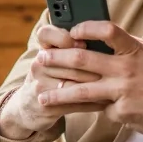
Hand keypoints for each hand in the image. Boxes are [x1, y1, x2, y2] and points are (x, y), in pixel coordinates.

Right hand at [0, 24, 104, 138]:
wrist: (28, 107)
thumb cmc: (51, 78)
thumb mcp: (54, 60)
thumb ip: (71, 49)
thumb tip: (101, 41)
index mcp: (43, 50)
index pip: (46, 34)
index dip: (64, 37)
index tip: (82, 43)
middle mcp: (38, 65)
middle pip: (69, 62)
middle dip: (94, 66)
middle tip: (113, 68)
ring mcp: (40, 86)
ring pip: (74, 84)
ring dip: (97, 86)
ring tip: (115, 86)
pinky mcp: (45, 105)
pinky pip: (74, 104)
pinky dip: (92, 103)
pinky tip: (105, 102)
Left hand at [34, 21, 142, 138]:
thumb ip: (130, 47)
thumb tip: (106, 37)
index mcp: (136, 51)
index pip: (108, 31)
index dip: (87, 28)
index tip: (71, 31)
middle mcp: (127, 70)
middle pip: (83, 60)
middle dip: (57, 59)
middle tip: (41, 59)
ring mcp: (123, 92)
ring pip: (81, 91)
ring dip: (58, 93)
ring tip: (42, 95)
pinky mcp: (122, 113)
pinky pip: (100, 109)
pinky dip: (95, 109)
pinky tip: (88, 112)